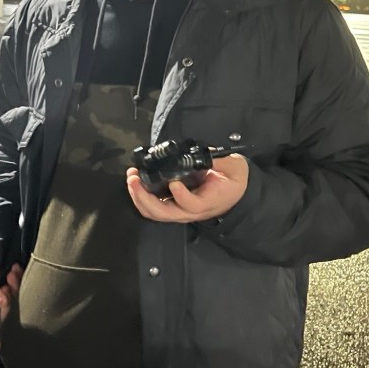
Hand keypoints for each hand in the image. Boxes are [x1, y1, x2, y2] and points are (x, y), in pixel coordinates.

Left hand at [126, 154, 248, 223]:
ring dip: (139, 198)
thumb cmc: (234, 179)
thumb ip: (218, 161)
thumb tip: (204, 153)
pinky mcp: (174, 207)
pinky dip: (141, 198)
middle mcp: (192, 211)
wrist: (236, 193)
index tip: (174, 183)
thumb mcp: (233, 167)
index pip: (192, 205)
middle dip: (145, 197)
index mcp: (209, 201)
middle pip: (165, 214)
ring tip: (131, 179)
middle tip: (134, 178)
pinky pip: (154, 209)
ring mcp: (181, 211)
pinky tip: (136, 182)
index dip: (181, 197)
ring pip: (156, 213)